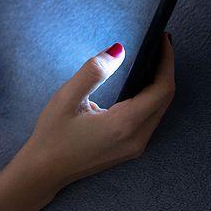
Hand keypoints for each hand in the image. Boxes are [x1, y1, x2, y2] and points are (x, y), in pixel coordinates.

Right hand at [18, 32, 175, 191]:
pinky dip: (151, 97)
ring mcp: (135, 147)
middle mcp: (136, 138)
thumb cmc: (52, 135)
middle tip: (160, 42)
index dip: (166, 61)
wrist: (44, 172)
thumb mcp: (67, 98)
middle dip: (166, 68)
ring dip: (160, 83)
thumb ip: (94, 72)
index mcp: (124, 125)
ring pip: (160, 109)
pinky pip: (150, 118)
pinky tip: (142, 82)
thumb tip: (119, 50)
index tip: (163, 38)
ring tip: (153, 57)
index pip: (161, 89)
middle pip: (165, 99)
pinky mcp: (130, 149)